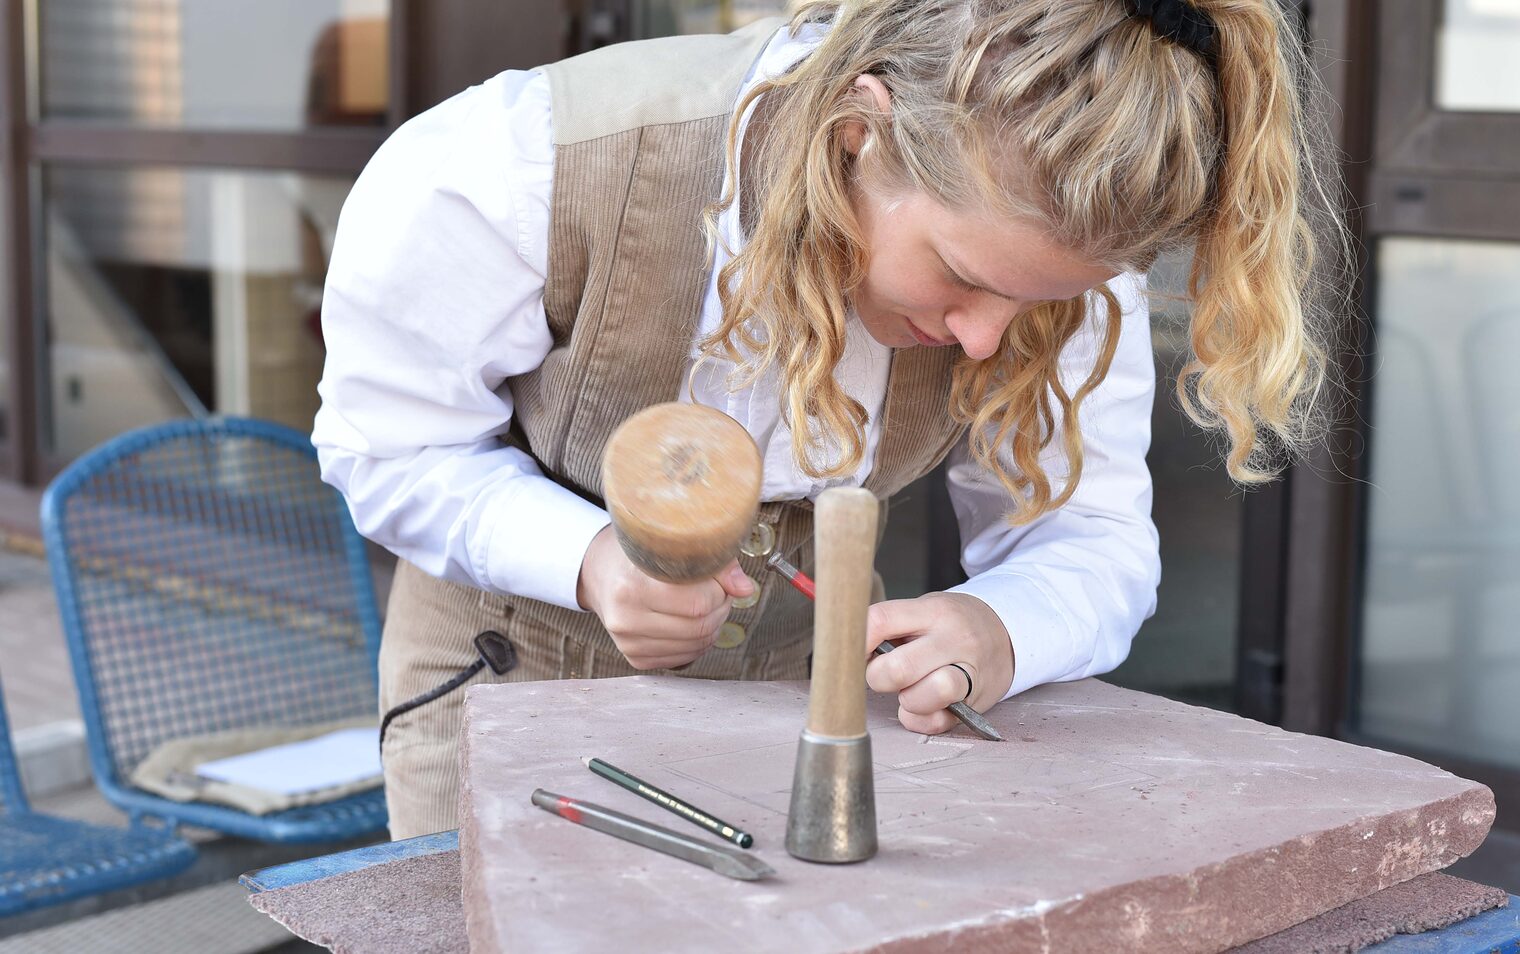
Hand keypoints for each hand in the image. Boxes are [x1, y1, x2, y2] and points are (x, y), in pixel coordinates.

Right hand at [576, 525, 754, 669]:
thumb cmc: (640, 555)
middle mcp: (625, 618)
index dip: (720, 591)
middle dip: (720, 609)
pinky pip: (684, 658)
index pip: (698, 603)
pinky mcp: (634, 658)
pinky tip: (690, 621)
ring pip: (696, 646)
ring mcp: (628, 642)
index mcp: (632, 586)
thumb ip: (716, 564)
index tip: (719, 579)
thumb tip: (746, 589)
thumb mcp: (672, 546)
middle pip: (700, 627)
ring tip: (705, 604)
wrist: (602, 573)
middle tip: (718, 592)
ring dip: (712, 626)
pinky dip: (697, 642)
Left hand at [864, 592, 1013, 734]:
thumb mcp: (925, 610)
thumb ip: (889, 626)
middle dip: (878, 677)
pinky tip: (922, 706)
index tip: (851, 651)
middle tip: (882, 674)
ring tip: (909, 690)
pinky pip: (936, 722)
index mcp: (934, 611)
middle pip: (898, 668)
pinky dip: (919, 719)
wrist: (1006, 634)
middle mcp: (954, 640)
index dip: (856, 641)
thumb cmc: (950, 625)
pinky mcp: (974, 704)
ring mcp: (969, 673)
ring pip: (924, 696)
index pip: (880, 620)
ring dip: (906, 700)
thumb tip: (848, 650)